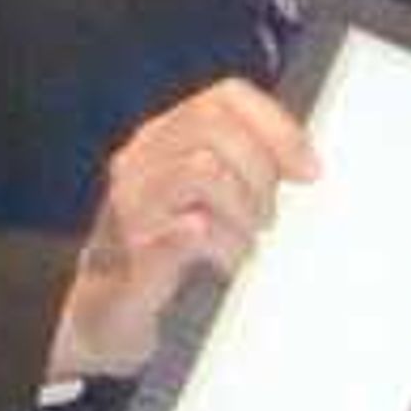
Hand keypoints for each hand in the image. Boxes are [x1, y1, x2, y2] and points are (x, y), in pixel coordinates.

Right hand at [52, 76, 316, 381]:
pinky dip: (217, 242)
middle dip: (259, 173)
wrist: (103, 312)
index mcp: (161, 138)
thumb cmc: (160, 251)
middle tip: (267, 217)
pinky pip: (185, 229)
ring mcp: (131, 206)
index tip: (307, 169)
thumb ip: (240, 165)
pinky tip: (226, 258)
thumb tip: (301, 161)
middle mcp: (140, 162)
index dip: (276, 126)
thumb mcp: (200, 195)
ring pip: (203, 169)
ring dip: (242, 211)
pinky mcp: (133, 254)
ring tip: (244, 244)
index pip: (225, 98)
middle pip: (215, 128)